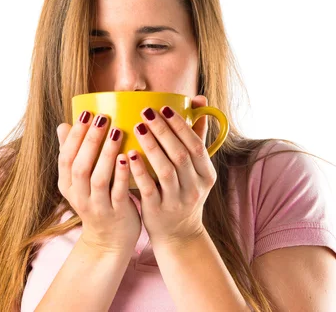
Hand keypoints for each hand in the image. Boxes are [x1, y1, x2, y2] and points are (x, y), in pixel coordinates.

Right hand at [57, 111, 140, 254]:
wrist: (109, 241)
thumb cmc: (97, 200)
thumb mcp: (79, 180)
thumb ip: (73, 154)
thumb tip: (63, 125)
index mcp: (67, 184)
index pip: (66, 157)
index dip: (75, 135)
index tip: (86, 113)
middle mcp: (78, 195)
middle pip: (79, 166)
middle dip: (90, 140)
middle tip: (103, 118)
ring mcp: (96, 206)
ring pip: (97, 178)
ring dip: (106, 154)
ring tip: (117, 133)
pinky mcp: (116, 213)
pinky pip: (118, 192)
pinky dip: (121, 175)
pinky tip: (128, 158)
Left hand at [128, 95, 215, 245]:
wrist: (178, 233)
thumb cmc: (183, 191)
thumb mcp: (196, 168)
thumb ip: (196, 136)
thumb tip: (199, 101)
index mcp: (206, 174)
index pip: (196, 145)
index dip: (181, 126)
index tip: (164, 107)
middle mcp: (195, 187)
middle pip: (181, 155)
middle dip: (163, 131)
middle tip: (146, 112)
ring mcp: (177, 201)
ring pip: (166, 170)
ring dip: (152, 147)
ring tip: (137, 128)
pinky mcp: (158, 211)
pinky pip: (149, 188)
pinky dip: (140, 170)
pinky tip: (129, 154)